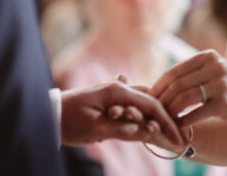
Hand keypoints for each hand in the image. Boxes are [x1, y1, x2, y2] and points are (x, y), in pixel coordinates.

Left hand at [61, 80, 185, 147]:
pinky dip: (141, 116)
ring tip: (166, 136)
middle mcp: (118, 87)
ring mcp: (113, 91)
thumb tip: (149, 132)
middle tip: (178, 139)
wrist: (47, 114)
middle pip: (151, 102)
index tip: (180, 139)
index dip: (168, 123)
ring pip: (142, 103)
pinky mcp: (107, 99)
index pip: (152, 106)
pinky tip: (148, 126)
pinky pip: (131, 106)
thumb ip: (124, 129)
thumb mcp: (97, 129)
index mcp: (118, 92)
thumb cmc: (69, 122)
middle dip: (165, 120)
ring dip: (153, 119)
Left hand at [150, 50, 226, 132]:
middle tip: (152, 113)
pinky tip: (177, 128)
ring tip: (163, 121)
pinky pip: (196, 113)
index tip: (149, 100)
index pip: (175, 71)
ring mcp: (221, 84)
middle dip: (161, 100)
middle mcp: (215, 66)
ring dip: (169, 111)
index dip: (159, 86)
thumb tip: (160, 85)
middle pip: (177, 84)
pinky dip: (183, 122)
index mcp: (209, 56)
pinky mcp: (225, 103)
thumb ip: (193, 74)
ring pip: (184, 98)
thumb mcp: (215, 74)